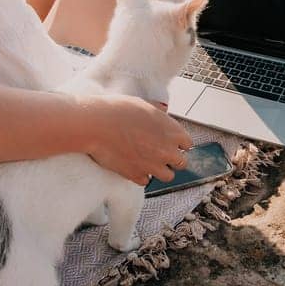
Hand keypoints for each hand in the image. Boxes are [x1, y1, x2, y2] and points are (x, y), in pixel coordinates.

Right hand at [78, 93, 192, 185]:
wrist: (97, 125)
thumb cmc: (118, 110)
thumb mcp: (144, 105)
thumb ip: (158, 112)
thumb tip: (163, 111)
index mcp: (171, 130)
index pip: (187, 144)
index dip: (178, 143)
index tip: (170, 142)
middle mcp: (166, 149)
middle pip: (181, 163)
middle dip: (172, 159)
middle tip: (160, 153)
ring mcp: (153, 165)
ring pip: (168, 176)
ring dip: (160, 170)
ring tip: (149, 162)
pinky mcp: (136, 175)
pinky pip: (146, 181)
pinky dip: (141, 175)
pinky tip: (134, 166)